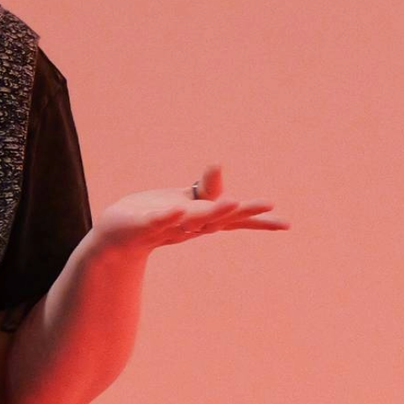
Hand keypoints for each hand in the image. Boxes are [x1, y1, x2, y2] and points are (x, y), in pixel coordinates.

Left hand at [90, 165, 286, 257]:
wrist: (117, 239)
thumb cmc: (154, 218)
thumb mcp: (184, 202)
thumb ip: (206, 189)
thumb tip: (219, 164)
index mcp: (202, 220)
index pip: (235, 220)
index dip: (260, 221)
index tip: (287, 224)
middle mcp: (190, 225)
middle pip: (221, 218)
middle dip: (243, 212)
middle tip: (268, 205)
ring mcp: (168, 226)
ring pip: (194, 219)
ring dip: (213, 212)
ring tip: (233, 202)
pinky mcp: (144, 224)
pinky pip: (158, 220)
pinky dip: (169, 217)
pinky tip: (178, 210)